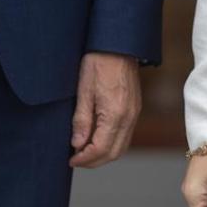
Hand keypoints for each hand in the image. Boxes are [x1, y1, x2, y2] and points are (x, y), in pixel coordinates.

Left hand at [69, 51, 140, 167]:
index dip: (85, 159)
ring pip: (122, 147)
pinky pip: (125, 135)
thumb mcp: (83, 90)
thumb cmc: (98, 62)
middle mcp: (129, 117)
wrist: (118, 44)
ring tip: (84, 151)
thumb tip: (77, 145)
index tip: (71, 160)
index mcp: (115, 114)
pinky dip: (112, 143)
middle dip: (94, 162)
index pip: (101, 149)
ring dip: (104, 154)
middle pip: (114, 153)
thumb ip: (82, 120)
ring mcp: (134, 114)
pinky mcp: (134, 109)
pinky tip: (97, 138)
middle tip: (76, 160)